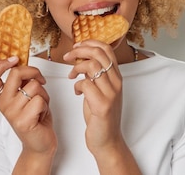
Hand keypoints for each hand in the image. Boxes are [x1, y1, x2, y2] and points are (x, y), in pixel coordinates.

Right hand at [0, 57, 56, 156]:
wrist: (41, 144)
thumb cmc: (36, 116)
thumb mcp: (26, 95)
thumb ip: (22, 82)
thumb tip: (22, 63)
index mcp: (2, 97)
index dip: (0, 65)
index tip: (14, 59)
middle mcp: (4, 104)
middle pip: (16, 73)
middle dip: (33, 71)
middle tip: (40, 79)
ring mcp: (12, 113)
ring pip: (33, 86)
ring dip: (43, 94)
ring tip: (40, 106)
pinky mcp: (23, 121)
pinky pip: (39, 99)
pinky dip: (46, 104)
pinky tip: (41, 115)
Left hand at [63, 40, 123, 155]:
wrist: (107, 141)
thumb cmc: (101, 114)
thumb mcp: (100, 89)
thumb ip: (95, 74)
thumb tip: (83, 58)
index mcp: (117, 76)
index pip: (107, 49)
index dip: (90, 43)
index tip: (77, 45)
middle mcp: (116, 82)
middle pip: (98, 53)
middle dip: (80, 51)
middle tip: (68, 56)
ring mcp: (111, 94)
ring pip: (92, 66)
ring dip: (76, 68)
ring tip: (71, 75)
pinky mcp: (103, 105)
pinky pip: (85, 85)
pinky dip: (76, 85)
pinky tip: (76, 92)